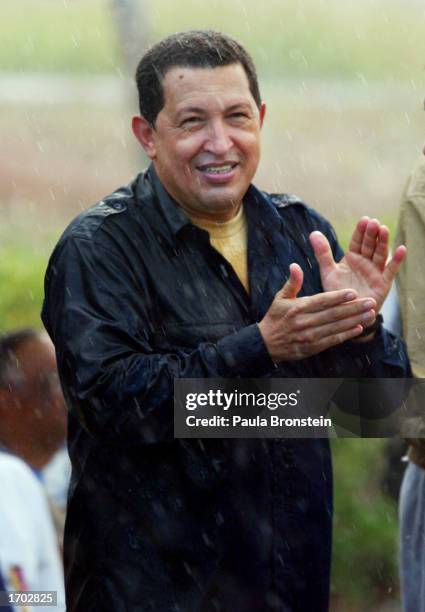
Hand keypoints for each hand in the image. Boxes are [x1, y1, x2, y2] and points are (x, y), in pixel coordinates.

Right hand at [258, 263, 376, 361]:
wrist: (266, 344)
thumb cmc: (275, 318)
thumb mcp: (280, 298)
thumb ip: (292, 282)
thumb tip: (295, 265)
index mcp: (298, 308)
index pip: (322, 301)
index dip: (338, 297)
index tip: (354, 292)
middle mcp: (305, 322)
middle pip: (333, 314)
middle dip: (354, 308)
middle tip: (371, 302)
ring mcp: (309, 336)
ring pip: (336, 327)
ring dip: (355, 320)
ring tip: (370, 314)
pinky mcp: (312, 347)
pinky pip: (332, 340)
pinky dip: (346, 335)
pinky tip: (358, 328)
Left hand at [309, 217, 405, 312]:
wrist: (345, 314)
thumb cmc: (337, 293)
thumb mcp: (328, 272)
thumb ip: (322, 253)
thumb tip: (313, 233)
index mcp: (352, 258)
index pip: (357, 242)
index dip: (360, 232)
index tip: (364, 220)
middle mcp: (365, 263)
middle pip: (369, 245)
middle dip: (372, 234)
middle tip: (374, 222)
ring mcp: (375, 272)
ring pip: (380, 254)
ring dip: (383, 242)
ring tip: (384, 230)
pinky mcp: (382, 283)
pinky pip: (390, 270)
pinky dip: (396, 260)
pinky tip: (401, 249)